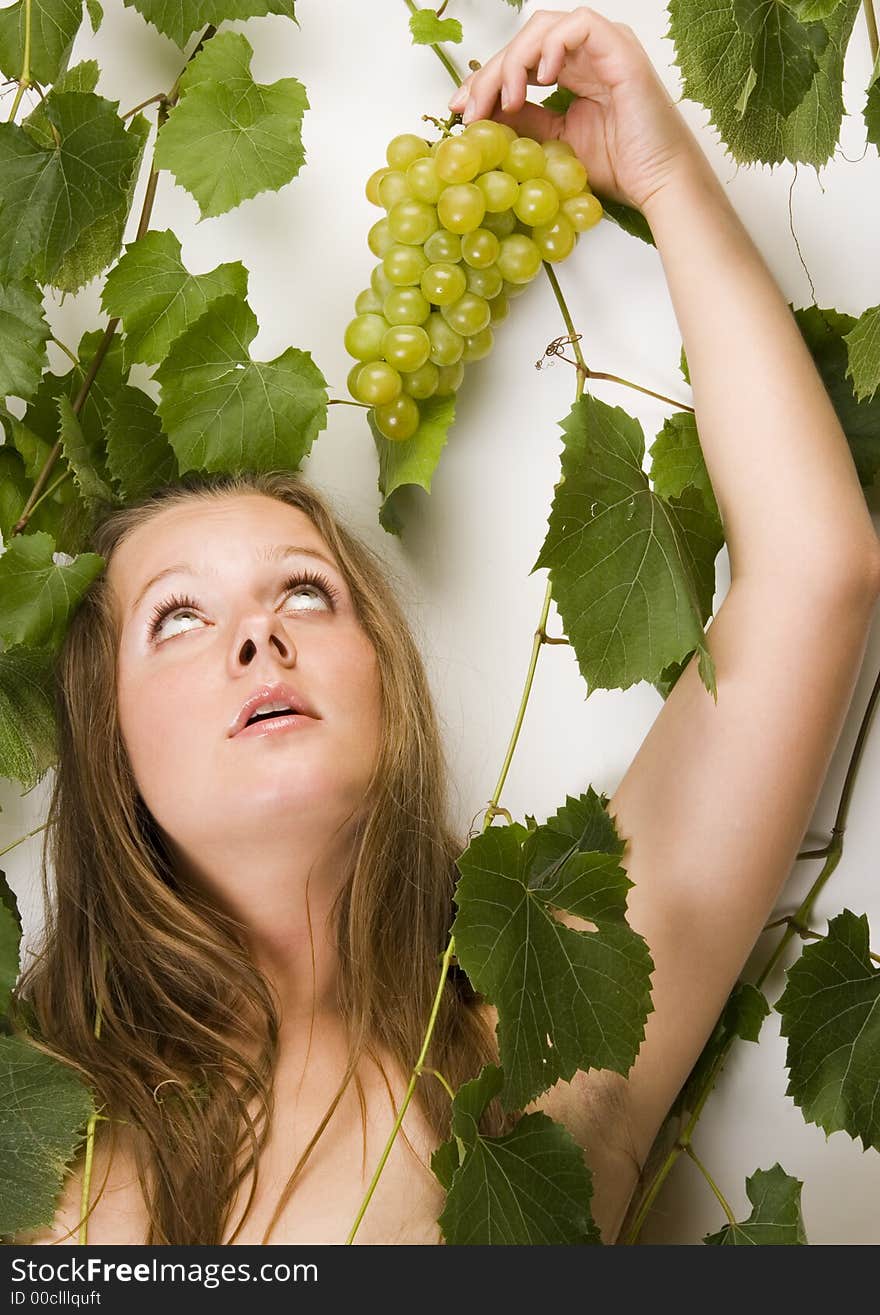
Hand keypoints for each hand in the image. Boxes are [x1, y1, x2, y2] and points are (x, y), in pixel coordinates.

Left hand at [448, 6, 704, 213]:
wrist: (657, 183)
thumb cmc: (620, 167)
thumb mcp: (553, 146)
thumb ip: (523, 124)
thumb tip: (482, 115)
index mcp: (573, 71)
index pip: (519, 62)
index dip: (484, 80)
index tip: (459, 109)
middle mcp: (586, 53)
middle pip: (524, 43)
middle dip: (489, 74)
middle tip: (469, 109)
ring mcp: (603, 46)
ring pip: (543, 28)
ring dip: (514, 61)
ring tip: (506, 101)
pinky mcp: (619, 47)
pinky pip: (577, 24)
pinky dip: (551, 47)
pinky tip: (540, 81)